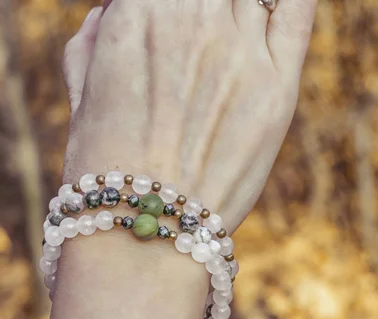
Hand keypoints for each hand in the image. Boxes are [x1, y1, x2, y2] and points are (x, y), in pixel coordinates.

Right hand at [61, 0, 316, 231]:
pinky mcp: (279, 86)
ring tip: (217, 43)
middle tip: (189, 33)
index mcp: (134, 17)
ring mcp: (240, 51)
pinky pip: (297, 9)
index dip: (153, 0)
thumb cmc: (103, 171)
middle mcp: (190, 21)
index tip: (156, 17)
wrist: (145, 236)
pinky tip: (270, 4)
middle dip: (194, 6)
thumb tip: (114, 7)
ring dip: (231, 7)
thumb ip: (95, 37)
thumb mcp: (80, 96)